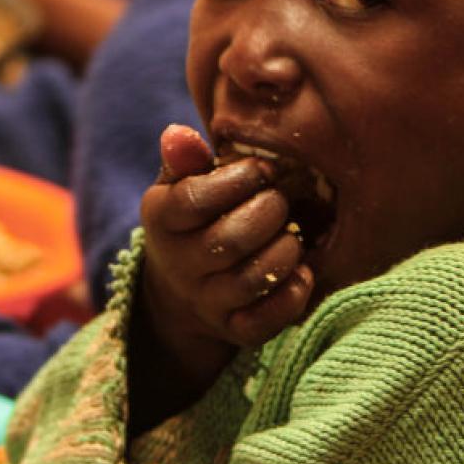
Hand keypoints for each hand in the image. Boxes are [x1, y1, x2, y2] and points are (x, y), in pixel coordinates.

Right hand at [137, 124, 313, 371]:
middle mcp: (178, 265)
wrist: (180, 288)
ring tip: (293, 234)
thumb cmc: (194, 218)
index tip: (263, 171)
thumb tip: (178, 134)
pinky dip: (293, 296)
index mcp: (161, 218)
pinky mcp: (233, 330)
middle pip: (229, 242)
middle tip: (281, 201)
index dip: (239, 180)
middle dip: (269, 214)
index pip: (195, 200)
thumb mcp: (180, 183)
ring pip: (251, 282)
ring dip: (285, 252)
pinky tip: (302, 272)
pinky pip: (264, 322)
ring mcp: (205, 302)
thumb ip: (184, 159)